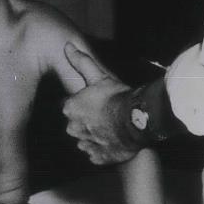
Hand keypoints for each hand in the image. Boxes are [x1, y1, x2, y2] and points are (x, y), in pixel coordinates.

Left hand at [61, 43, 140, 164]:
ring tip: (110, 129)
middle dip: (86, 121)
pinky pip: (96, 154)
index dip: (82, 104)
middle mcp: (72, 128)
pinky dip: (102, 150)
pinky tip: (113, 142)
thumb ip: (81, 61)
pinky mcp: (97, 157)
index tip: (95, 102)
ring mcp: (84, 144)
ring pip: (85, 139)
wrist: (136, 120)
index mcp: (69, 109)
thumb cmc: (117, 96)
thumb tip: (66, 45)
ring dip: (94, 135)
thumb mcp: (99, 75)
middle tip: (104, 115)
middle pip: (76, 124)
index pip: (69, 106)